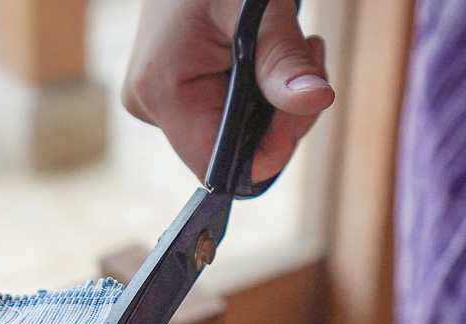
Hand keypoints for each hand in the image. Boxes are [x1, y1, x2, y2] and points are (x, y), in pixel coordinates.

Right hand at [122, 0, 333, 182]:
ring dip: (276, 103)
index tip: (303, 101)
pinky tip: (268, 56)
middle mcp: (149, 106)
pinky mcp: (168, 95)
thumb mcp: (257, 9)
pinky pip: (222, 118)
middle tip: (307, 56)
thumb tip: (316, 102)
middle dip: (281, 117)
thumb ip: (281, 61)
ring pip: (232, 137)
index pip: (217, 166)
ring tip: (295, 47)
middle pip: (230, 152)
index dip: (268, 148)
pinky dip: (258, 95)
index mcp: (160, 91)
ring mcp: (155, 102)